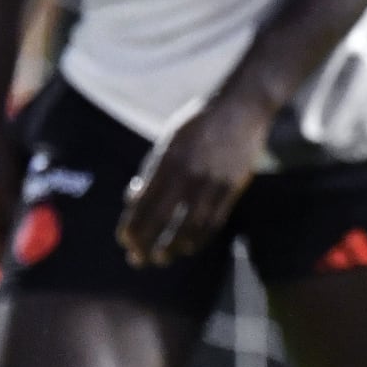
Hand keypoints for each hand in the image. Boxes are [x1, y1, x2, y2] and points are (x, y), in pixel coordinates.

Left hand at [116, 90, 268, 266]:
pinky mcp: (232, 187)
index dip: (133, 226)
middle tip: (137, 260)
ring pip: (189, 226)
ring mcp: (212, 182)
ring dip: (173, 247)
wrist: (241, 107)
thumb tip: (133, 199)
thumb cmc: (199, 122)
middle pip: (162, 219)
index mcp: (167, 160)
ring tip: (161, 259)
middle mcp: (188, 174)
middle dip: (147, 243)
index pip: (144, 202)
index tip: (124, 241)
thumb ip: (152, 170)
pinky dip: (199, 238)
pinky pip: (213, 221)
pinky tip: (188, 247)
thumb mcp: (168, 140)